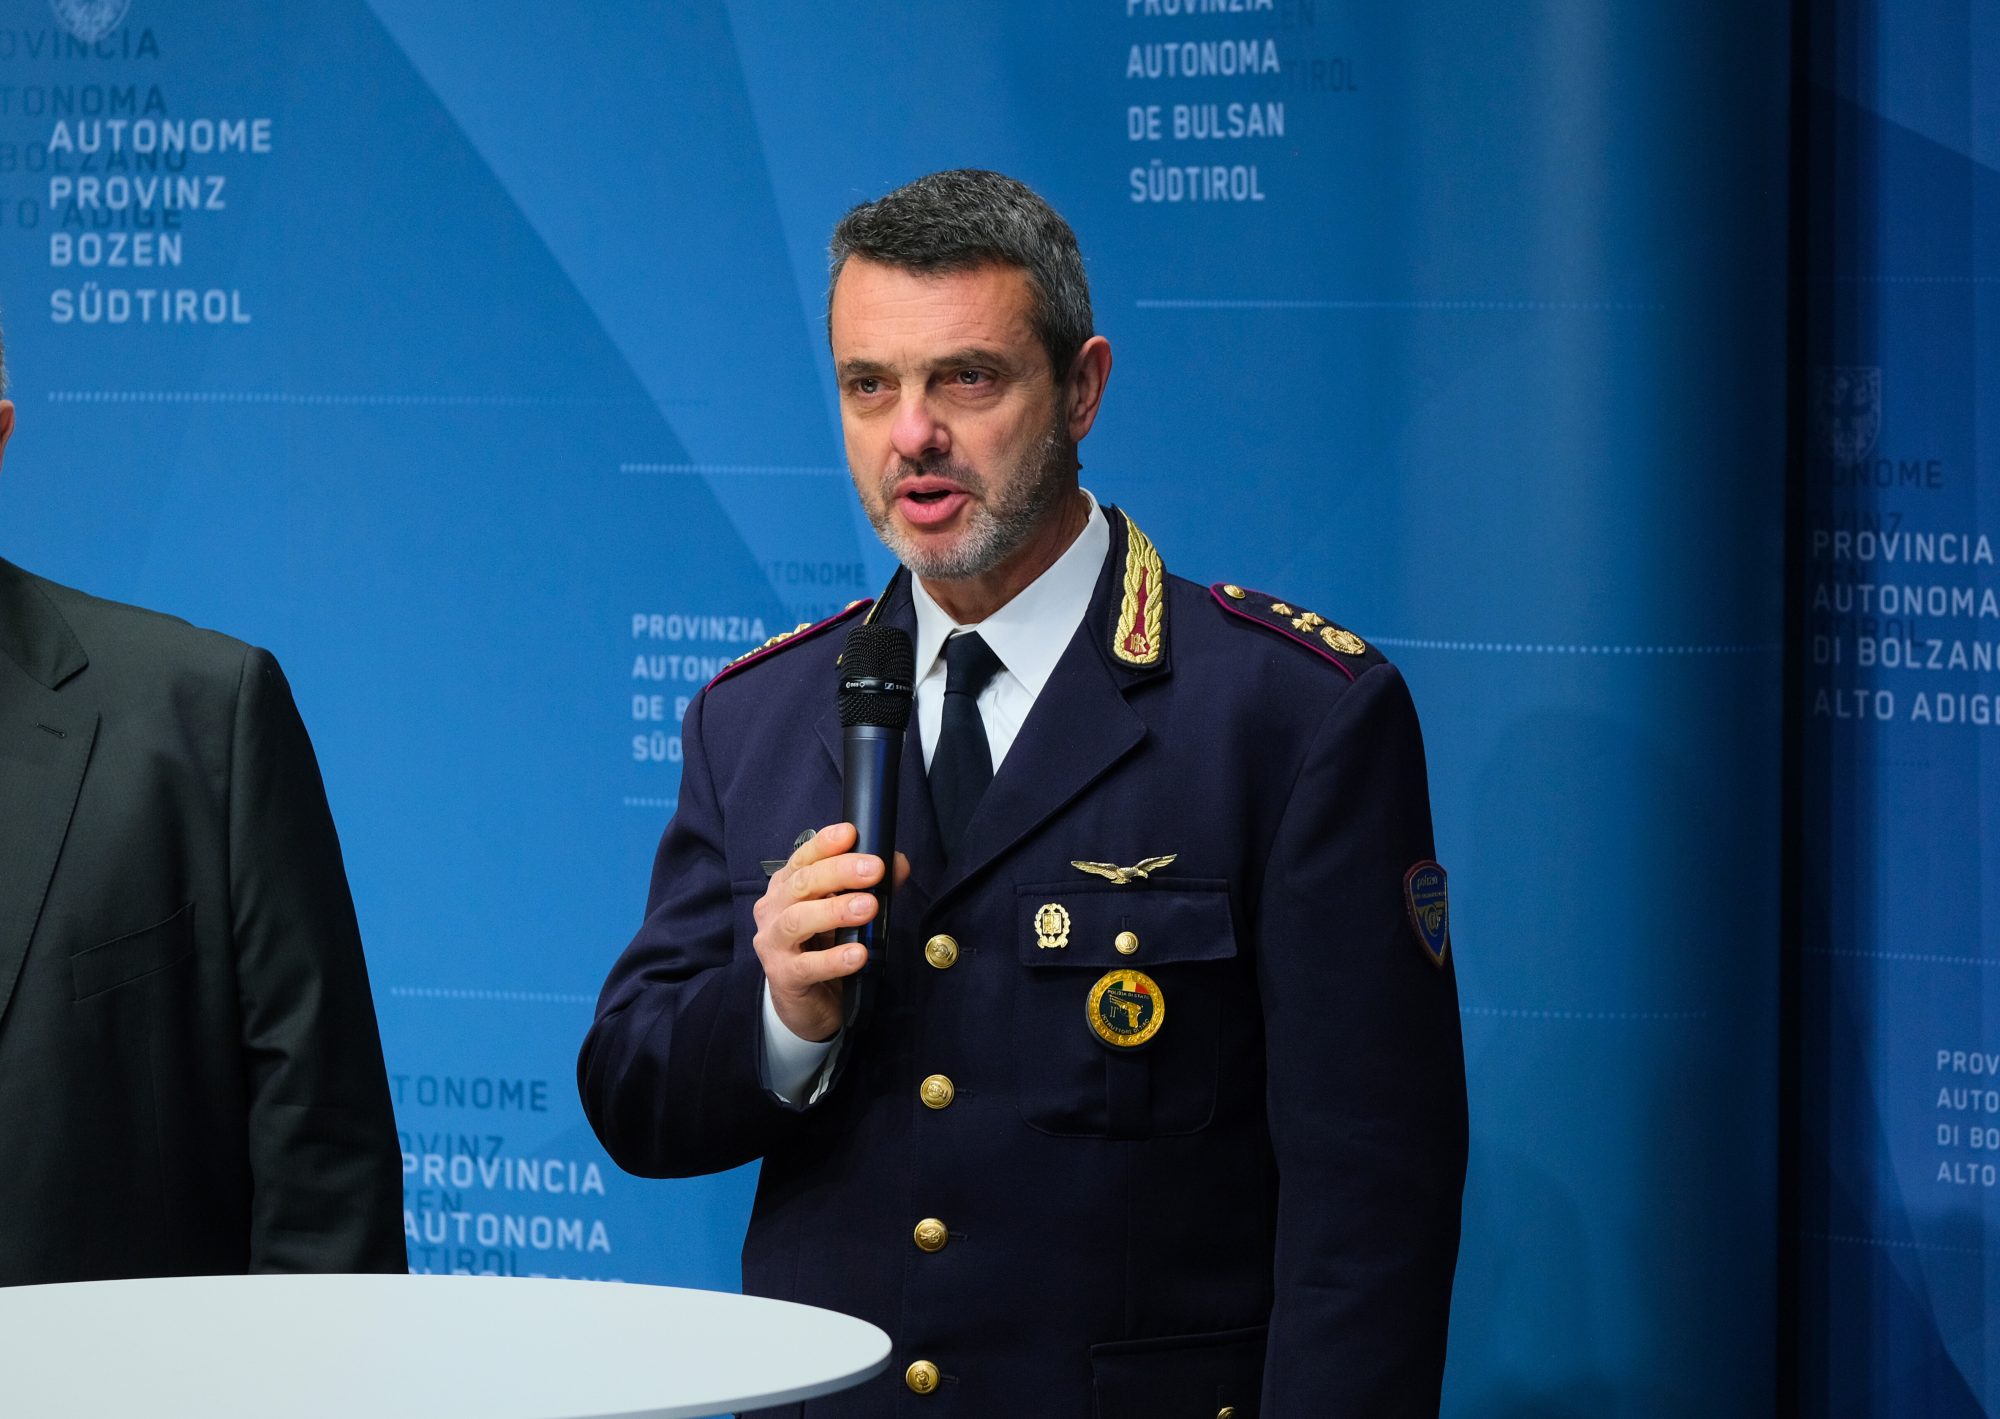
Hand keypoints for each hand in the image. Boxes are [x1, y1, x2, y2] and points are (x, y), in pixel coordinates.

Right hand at [752, 823, 910, 1043]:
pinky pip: (807, 966)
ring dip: (835, 910)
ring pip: (797, 920)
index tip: (851, 834)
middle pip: (802, 883)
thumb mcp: (848, 913)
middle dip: (839, 872)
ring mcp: (773, 943)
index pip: (803, 858)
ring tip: (869, 907)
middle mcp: (773, 909)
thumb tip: (898, 863)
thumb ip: (872, 887)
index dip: (825, 844)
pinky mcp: (782, 976)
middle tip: (874, 869)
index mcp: (787, 887)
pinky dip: (833, 958)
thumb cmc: (825, 947)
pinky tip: (857, 954)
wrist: (808, 1002)